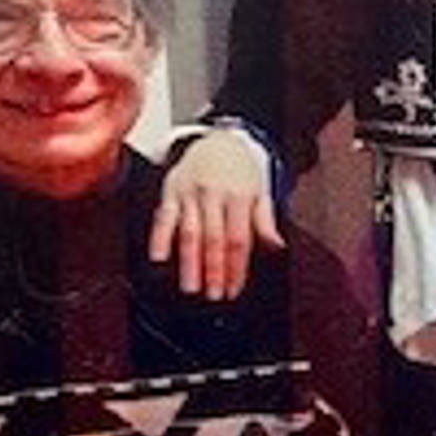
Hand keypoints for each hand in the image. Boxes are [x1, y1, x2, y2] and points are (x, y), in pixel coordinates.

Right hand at [148, 129, 282, 299]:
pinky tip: (158, 258)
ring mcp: (190, 194)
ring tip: (190, 287)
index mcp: (239, 198)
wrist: (218, 140)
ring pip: (189, 232)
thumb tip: (277, 246)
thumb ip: (266, 222)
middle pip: (213, 239)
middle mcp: (214, 196)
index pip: (238, 240)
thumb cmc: (240, 172)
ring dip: (188, 263)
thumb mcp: (260, 193)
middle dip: (213, 270)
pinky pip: (163, 217)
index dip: (236, 268)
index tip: (233, 289)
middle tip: (213, 295)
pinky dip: (159, 238)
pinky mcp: (170, 192)